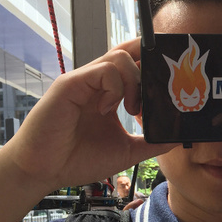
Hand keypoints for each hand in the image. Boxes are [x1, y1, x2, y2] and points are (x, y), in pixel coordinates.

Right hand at [0, 39, 177, 194]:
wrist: (43, 171)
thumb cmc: (76, 159)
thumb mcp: (125, 151)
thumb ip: (150, 143)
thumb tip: (177, 137)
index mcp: (110, 93)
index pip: (135, 65)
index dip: (153, 66)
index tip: (169, 86)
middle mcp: (97, 83)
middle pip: (129, 50)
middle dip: (150, 62)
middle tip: (161, 89)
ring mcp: (84, 81)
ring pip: (119, 56)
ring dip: (134, 81)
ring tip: (131, 109)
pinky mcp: (70, 84)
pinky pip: (103, 70)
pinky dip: (115, 88)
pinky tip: (108, 110)